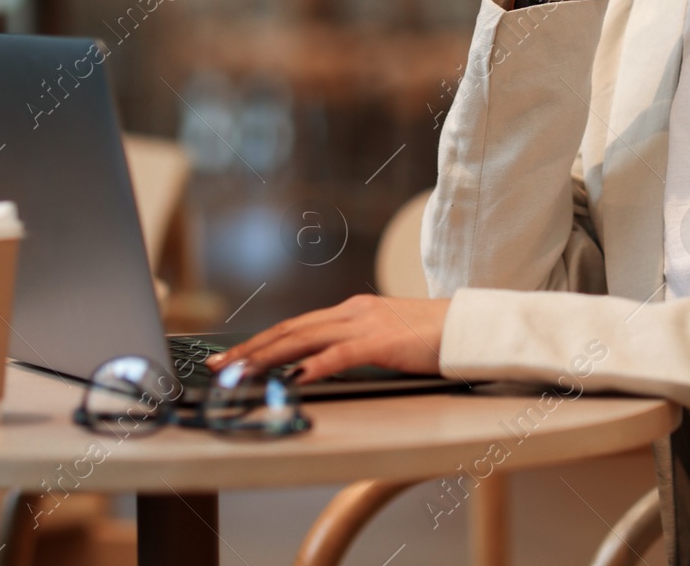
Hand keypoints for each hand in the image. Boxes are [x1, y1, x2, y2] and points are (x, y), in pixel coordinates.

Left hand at [203, 294, 450, 382]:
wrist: (470, 327)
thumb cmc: (433, 338)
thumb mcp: (385, 340)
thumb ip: (355, 347)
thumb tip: (322, 367)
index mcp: (352, 311)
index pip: (295, 326)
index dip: (260, 341)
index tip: (233, 356)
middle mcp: (353, 312)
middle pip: (290, 330)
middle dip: (250, 349)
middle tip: (219, 366)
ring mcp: (367, 324)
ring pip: (304, 339)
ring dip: (266, 358)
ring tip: (239, 373)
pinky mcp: (383, 342)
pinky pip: (340, 354)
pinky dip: (313, 366)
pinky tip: (293, 378)